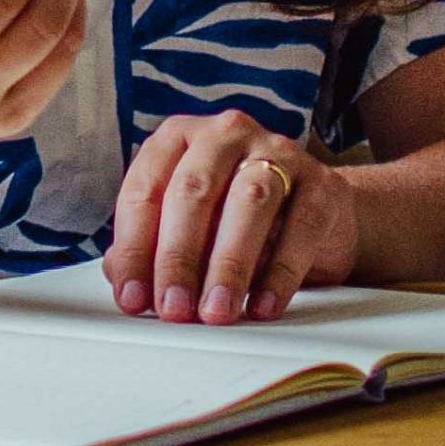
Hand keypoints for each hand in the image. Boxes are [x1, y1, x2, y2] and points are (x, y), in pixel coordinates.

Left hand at [103, 111, 357, 323]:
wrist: (316, 214)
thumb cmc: (236, 219)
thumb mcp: (189, 228)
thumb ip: (150, 246)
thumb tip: (123, 279)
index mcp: (180, 139)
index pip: (145, 189)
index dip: (135, 248)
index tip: (132, 299)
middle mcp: (225, 135)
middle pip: (194, 191)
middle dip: (179, 257)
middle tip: (174, 308)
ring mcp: (277, 152)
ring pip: (249, 202)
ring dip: (228, 263)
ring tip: (217, 311)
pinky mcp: (321, 183)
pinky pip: (301, 225)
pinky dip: (280, 272)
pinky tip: (263, 304)